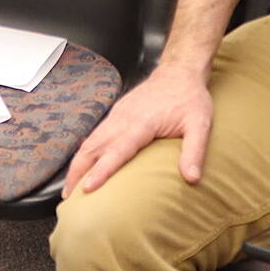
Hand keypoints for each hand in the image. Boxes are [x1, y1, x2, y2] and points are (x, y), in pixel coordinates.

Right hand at [63, 64, 213, 195]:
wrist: (180, 72)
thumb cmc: (190, 98)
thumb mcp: (200, 124)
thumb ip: (195, 151)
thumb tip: (192, 179)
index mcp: (143, 123)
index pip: (118, 150)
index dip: (102, 170)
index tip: (88, 188)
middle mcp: (124, 118)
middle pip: (93, 147)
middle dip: (78, 172)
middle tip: (69, 199)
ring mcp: (118, 115)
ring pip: (90, 141)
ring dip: (77, 164)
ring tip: (70, 189)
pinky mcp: (116, 115)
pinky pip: (95, 135)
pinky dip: (84, 153)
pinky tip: (82, 166)